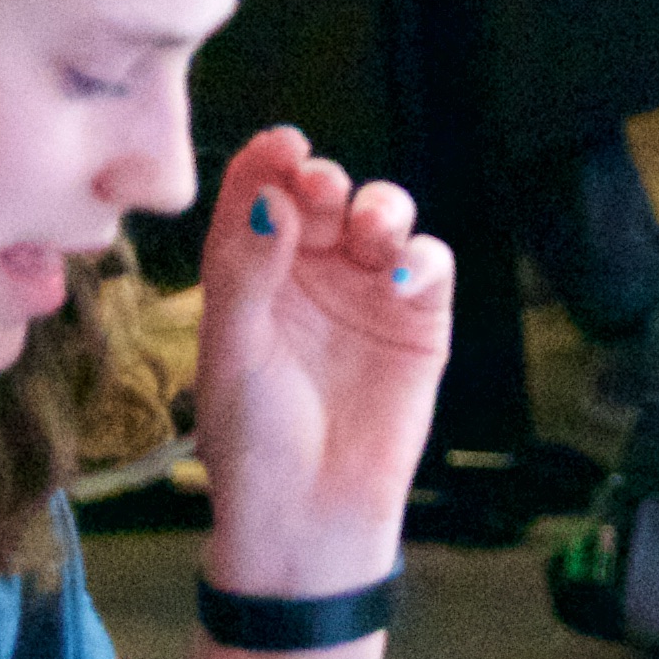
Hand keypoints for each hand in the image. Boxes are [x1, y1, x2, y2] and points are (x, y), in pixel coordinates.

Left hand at [193, 123, 452, 597]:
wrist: (308, 513)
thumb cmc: (252, 438)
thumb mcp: (230, 349)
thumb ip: (246, 269)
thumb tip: (272, 196)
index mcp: (252, 270)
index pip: (260, 196)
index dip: (270, 163)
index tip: (281, 146)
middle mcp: (309, 270)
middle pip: (324, 196)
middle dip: (325, 181)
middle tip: (320, 187)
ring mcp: (366, 291)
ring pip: (382, 218)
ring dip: (379, 207)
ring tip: (368, 227)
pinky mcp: (419, 319)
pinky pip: (428, 266)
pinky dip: (420, 259)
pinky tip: (398, 276)